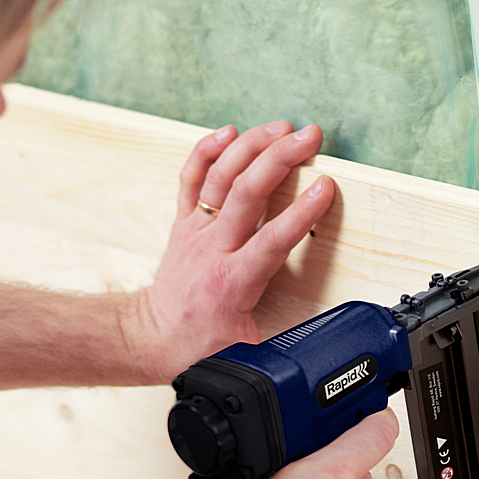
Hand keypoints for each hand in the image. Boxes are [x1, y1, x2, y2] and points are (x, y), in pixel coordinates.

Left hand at [129, 120, 334, 381]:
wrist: (153, 338)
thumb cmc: (199, 345)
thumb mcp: (246, 352)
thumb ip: (280, 344)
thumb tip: (316, 345)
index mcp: (233, 282)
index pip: (272, 240)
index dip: (301, 212)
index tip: (325, 188)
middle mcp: (212, 249)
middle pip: (247, 193)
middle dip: (280, 158)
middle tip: (310, 137)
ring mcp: (195, 232)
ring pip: (221, 177)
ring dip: (252, 145)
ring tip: (281, 126)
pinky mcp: (183, 223)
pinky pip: (191, 179)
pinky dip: (207, 151)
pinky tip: (228, 131)